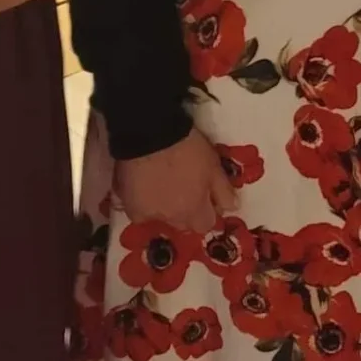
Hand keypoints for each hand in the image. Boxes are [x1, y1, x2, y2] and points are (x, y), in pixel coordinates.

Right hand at [114, 129, 234, 231]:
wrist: (151, 134)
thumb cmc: (187, 148)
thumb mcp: (214, 166)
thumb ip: (224, 192)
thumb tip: (231, 209)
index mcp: (193, 211)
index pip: (205, 225)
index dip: (207, 212)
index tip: (204, 197)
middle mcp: (170, 218)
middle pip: (182, 224)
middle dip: (185, 212)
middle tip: (183, 189)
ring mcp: (147, 214)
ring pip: (160, 218)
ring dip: (164, 208)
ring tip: (162, 185)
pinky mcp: (128, 205)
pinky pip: (139, 212)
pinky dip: (142, 203)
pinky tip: (144, 186)